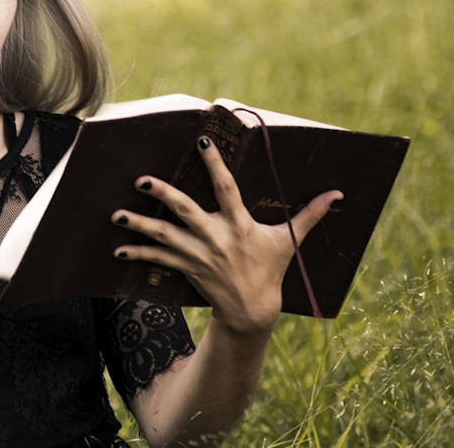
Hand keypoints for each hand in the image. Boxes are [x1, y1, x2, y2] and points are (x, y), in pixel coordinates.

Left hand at [112, 136, 341, 334]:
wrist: (252, 311)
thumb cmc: (270, 270)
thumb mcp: (289, 242)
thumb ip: (309, 215)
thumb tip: (336, 194)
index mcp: (240, 226)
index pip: (226, 189)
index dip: (215, 165)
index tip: (201, 141)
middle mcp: (217, 238)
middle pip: (185, 212)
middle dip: (163, 195)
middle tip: (141, 180)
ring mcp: (199, 255)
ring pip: (164, 237)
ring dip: (139, 225)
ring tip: (116, 214)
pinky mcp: (187, 268)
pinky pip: (158, 260)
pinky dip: (138, 254)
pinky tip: (118, 248)